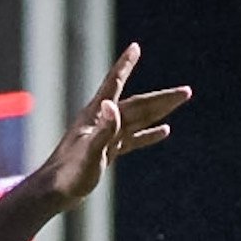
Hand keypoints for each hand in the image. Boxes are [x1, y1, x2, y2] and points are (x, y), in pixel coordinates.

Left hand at [35, 43, 189, 209]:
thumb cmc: (68, 174)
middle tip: (186, 91)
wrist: (54, 193)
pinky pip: (132, 139)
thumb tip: (111, 104)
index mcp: (95, 116)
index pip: (114, 84)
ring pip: (138, 119)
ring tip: (180, 101)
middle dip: (161, 97)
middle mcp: (101, 121)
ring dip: (159, 110)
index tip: (134, 47)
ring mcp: (105, 136)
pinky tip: (164, 131)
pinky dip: (148, 134)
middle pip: (137, 105)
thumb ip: (102, 130)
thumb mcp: (89, 153)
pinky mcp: (107, 151)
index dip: (125, 66)